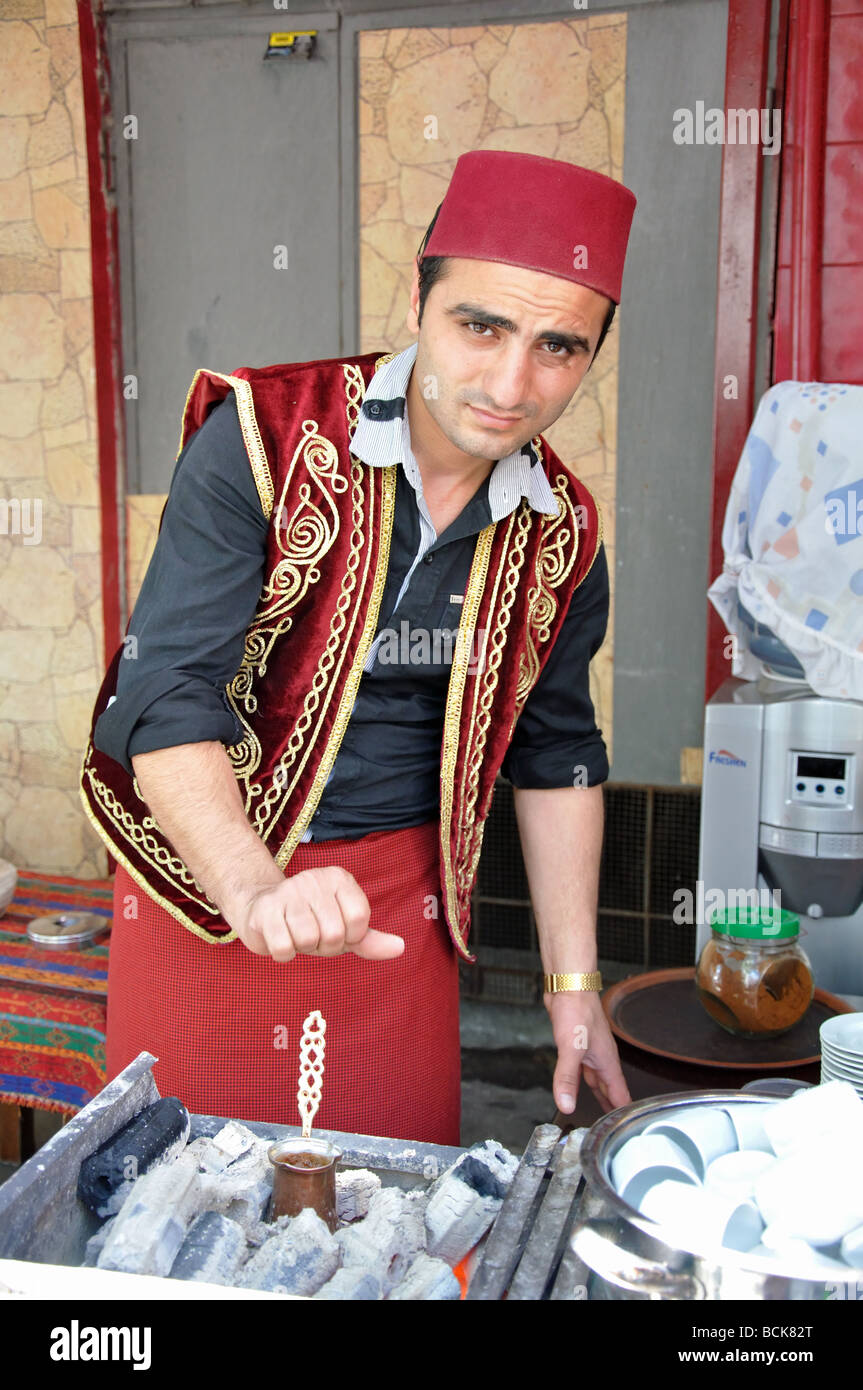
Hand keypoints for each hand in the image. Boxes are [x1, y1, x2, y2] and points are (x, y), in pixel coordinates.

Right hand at [232, 866, 404, 962]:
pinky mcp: (265, 909)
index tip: (335, 930)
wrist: (260, 910)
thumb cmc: (309, 921)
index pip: (360, 920)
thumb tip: (400, 948)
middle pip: (335, 934)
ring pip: (309, 940)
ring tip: (294, 933)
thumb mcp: (343, 929)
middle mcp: (314, 878)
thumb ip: (370, 939)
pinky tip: (278, 937)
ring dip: (302, 948)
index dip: (349, 937)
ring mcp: (288, 891)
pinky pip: (284, 948)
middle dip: (323, 946)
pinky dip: (283, 953)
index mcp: (339, 878)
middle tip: (311, 934)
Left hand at [544, 990, 630, 1116]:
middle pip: (609, 1089)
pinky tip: (575, 1083)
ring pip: (595, 1079)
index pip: (620, 1094)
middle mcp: (601, 1058)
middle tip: (613, 1126)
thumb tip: (567, 1105)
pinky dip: (579, 1080)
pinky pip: (581, 1068)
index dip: (623, 1112)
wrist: (568, 985)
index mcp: (607, 1062)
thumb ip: (567, 1078)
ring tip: (599, 1110)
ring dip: (597, 1094)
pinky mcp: (576, 1044)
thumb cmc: (577, 1009)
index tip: (626, 1130)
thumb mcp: (571, 1048)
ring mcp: (589, 1051)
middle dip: (611, 1107)